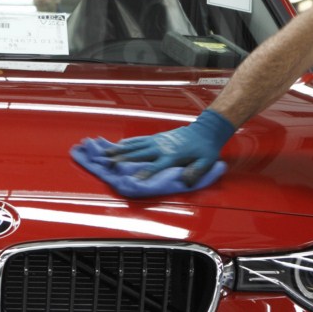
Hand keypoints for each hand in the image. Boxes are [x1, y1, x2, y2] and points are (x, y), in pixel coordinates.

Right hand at [107, 109, 235, 184]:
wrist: (206, 130)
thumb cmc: (206, 149)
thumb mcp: (206, 162)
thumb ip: (196, 172)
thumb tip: (186, 181)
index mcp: (172, 156)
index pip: (155, 166)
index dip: (144, 173)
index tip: (132, 179)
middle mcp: (161, 148)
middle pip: (139, 154)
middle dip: (122, 159)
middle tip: (108, 163)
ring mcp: (157, 141)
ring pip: (135, 146)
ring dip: (120, 150)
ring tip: (106, 153)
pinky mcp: (156, 137)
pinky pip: (139, 140)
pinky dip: (127, 142)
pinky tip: (117, 144)